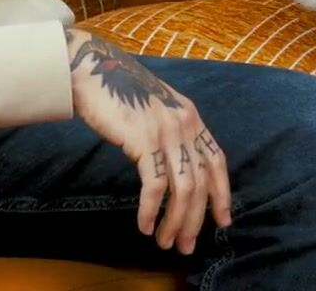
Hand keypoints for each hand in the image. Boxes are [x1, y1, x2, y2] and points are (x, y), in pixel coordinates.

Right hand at [66, 28, 230, 253]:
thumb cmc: (119, 92)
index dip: (222, 193)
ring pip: (182, 189)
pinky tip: (144, 225)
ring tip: (165, 242)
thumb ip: (171, 132)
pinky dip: (151, 210)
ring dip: (174, 221)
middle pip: (200, 183)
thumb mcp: (156, 109)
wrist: (92, 70)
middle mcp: (184, 123)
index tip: (223, 221)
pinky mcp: (144, 139)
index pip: (217, 161)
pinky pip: (154, 185)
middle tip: (186, 246)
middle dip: (196, 220)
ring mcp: (166, 131)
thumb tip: (177, 166)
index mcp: (191, 116)